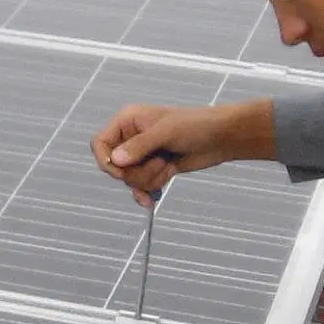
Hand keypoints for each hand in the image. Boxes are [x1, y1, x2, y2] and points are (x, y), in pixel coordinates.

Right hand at [89, 100, 273, 206]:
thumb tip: (116, 161)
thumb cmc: (196, 125)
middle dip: (138, 172)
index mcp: (127, 122)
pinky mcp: (154, 168)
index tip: (121, 172)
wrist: (223, 138)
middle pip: (115, 167)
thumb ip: (140, 146)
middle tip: (160, 163)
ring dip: (150, 178)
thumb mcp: (166, 132)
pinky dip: (146, 192)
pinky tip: (150, 201)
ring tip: (169, 166)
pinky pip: (140, 186)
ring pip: (129, 179)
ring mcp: (142, 155)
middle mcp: (130, 138)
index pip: (100, 144)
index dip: (107, 160)